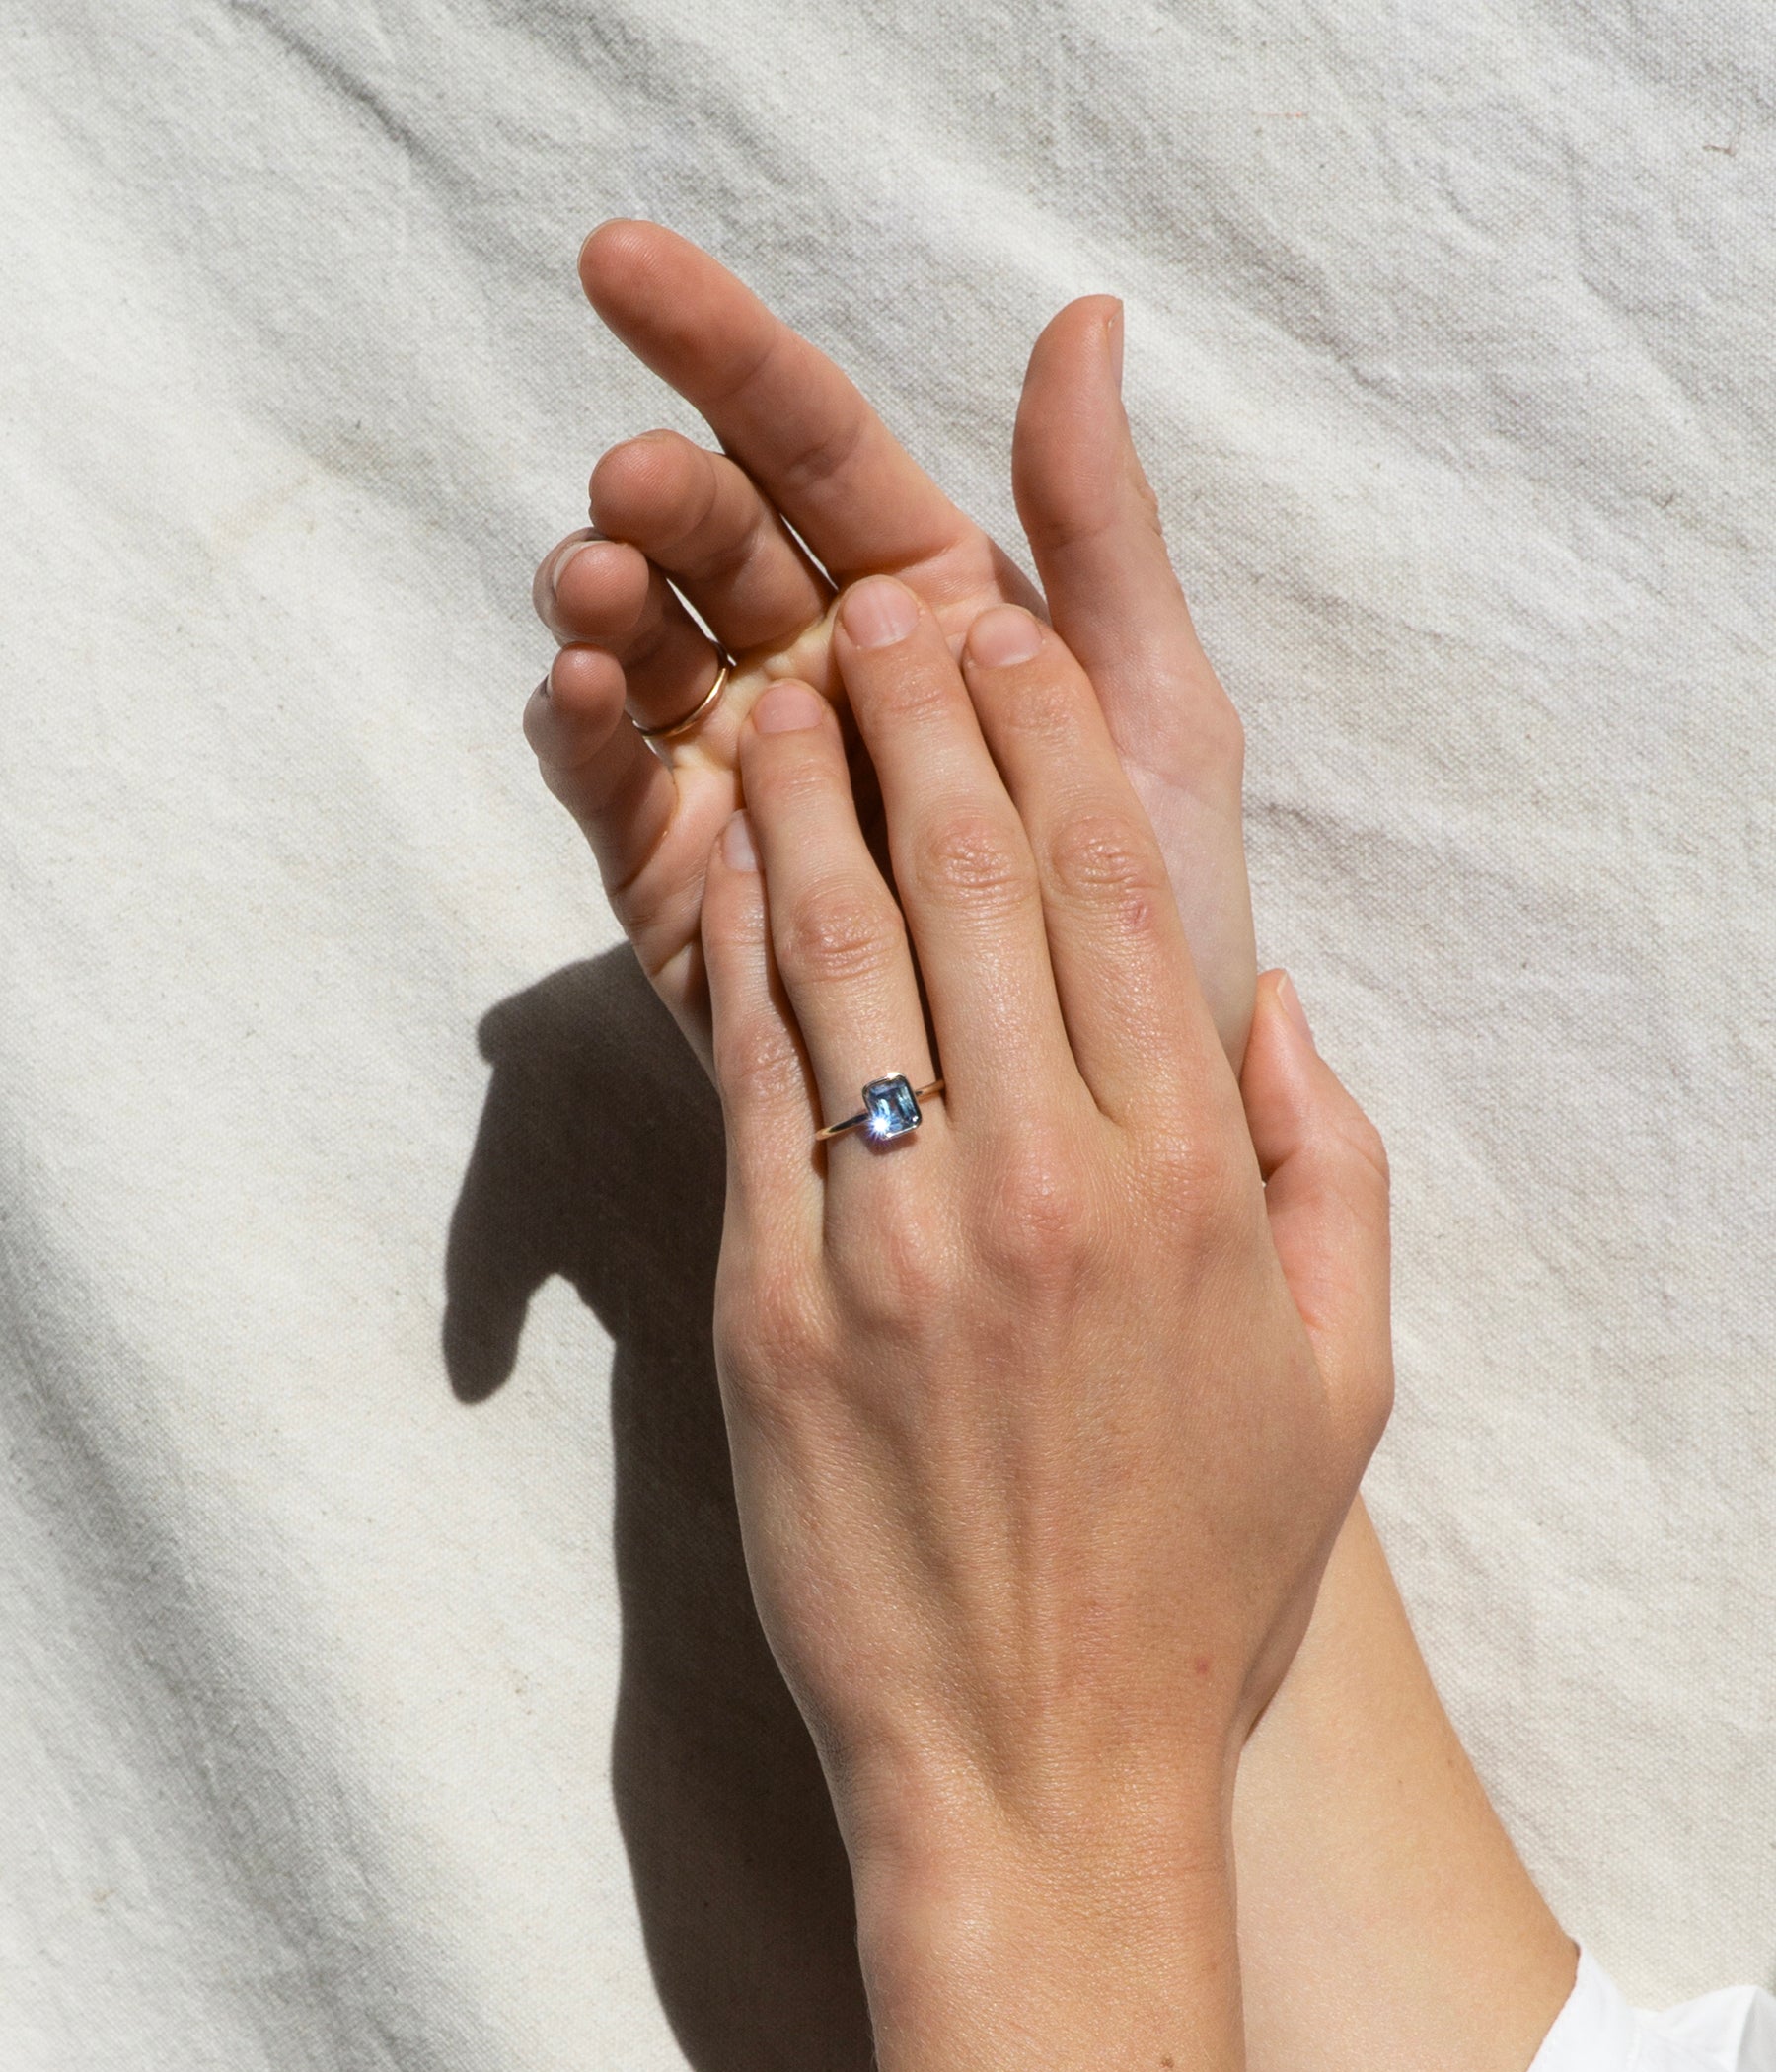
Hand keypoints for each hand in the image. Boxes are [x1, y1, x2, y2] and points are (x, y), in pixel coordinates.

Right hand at [524, 222, 1253, 1070]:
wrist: (1117, 1123)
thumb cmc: (1154, 919)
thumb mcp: (1152, 711)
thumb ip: (1101, 528)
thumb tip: (1083, 315)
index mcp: (932, 610)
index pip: (814, 450)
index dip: (723, 349)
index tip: (620, 262)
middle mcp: (825, 676)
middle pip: (718, 541)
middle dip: (668, 494)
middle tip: (637, 486)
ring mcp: (745, 773)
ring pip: (648, 648)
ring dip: (610, 598)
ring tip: (600, 580)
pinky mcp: (685, 884)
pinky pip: (616, 785)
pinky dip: (586, 729)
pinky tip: (581, 688)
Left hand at [698, 578, 1391, 2071]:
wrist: (1037, 1761)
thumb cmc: (1199, 1571)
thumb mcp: (1341, 1377)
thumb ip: (1332, 1167)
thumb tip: (1275, 998)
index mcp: (1190, 1181)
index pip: (1114, 897)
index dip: (1054, 741)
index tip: (1012, 630)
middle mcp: (1046, 1178)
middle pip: (971, 880)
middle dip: (925, 711)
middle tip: (884, 593)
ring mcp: (895, 1235)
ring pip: (846, 947)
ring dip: (815, 786)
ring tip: (793, 673)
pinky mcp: (772, 1301)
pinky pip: (748, 1074)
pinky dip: (731, 941)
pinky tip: (722, 843)